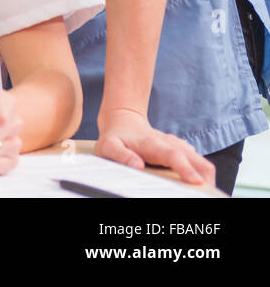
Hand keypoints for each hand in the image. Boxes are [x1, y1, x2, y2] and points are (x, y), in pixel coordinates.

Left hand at [95, 107, 214, 185]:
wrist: (123, 120)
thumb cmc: (116, 136)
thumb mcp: (109, 145)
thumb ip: (122, 155)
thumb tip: (138, 166)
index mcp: (154, 144)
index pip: (174, 155)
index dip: (186, 168)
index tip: (197, 181)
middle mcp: (171, 144)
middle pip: (197, 160)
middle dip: (206, 178)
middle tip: (204, 196)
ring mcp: (179, 147)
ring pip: (202, 162)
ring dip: (206, 179)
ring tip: (201, 196)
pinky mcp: (182, 152)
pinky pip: (198, 164)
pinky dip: (201, 176)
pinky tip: (194, 188)